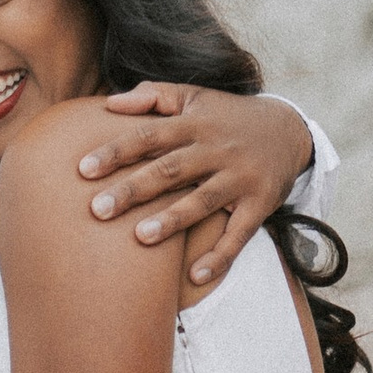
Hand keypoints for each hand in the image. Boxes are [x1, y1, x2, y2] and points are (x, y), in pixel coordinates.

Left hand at [73, 87, 313, 287]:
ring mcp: (240, 178)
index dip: (116, 152)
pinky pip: (239, 234)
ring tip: (141, 237)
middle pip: (170, 170)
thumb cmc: (226, 116)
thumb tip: (107, 103)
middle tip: (96, 210)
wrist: (289, 130)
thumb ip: (153, 95)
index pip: (149, 136)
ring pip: (203, 201)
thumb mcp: (194, 96)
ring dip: (173, 220)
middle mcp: (216, 150)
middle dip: (133, 190)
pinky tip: (195, 276)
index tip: (83, 169)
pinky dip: (220, 257)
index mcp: (195, 124)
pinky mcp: (260, 204)